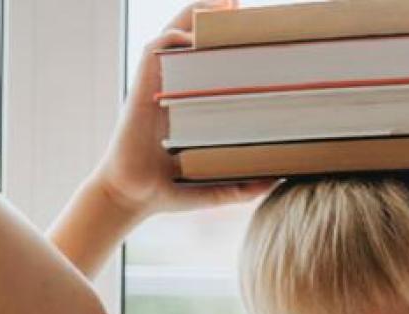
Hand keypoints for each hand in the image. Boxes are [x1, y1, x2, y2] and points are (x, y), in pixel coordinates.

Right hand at [92, 0, 274, 218]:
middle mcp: (170, 87)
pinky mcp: (141, 89)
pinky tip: (194, 38)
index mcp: (186, 102)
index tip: (249, 27)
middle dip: (212, 14)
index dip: (223, 37)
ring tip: (225, 5)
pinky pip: (155, 50)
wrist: (132, 198)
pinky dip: (174, 36)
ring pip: (172, 33)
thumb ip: (243, 185)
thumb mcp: (214, 187)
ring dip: (196, 14)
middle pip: (189, 36)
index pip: (204, 58)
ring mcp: (155, 86)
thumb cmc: (168, 190)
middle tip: (238, 4)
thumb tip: (277, 181)